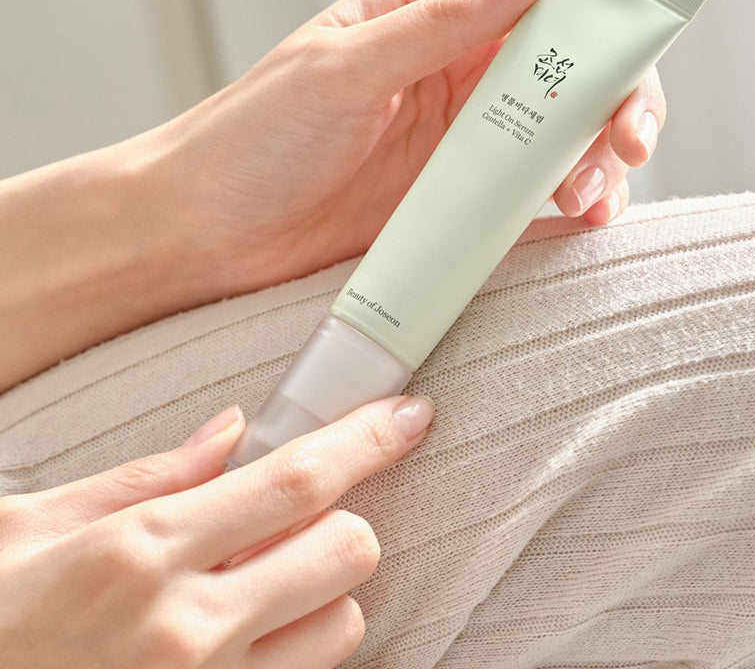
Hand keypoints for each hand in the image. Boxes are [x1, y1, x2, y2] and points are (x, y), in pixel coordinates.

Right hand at [0, 394, 433, 667]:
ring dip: (323, 591)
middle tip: (299, 520)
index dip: (368, 440)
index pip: (296, 480)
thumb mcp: (35, 525)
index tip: (410, 415)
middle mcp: (187, 628)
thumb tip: (232, 430)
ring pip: (342, 625)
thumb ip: (149, 474)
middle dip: (344, 523)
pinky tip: (248, 631)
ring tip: (264, 584)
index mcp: (142, 549)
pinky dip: (297, 646)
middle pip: (347, 553)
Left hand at [141, 0, 751, 293]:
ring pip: (564, 124)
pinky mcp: (454, 191)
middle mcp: (453, 63)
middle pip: (575, 55)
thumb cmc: (251, 140)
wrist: (209, 229)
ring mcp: (459, 131)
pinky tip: (576, 212)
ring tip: (598, 191)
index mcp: (428, 6)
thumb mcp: (341, 67)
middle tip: (632, 136)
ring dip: (602, 152)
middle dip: (625, 88)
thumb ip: (441, 22)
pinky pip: (532, 183)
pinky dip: (566, 195)